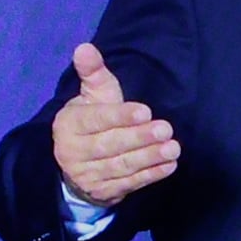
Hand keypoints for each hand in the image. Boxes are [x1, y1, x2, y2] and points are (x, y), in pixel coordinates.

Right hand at [48, 42, 180, 211]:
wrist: (77, 164)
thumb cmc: (92, 120)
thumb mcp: (91, 95)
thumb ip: (93, 72)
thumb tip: (84, 47)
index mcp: (68, 124)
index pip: (95, 120)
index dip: (120, 116)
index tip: (145, 111)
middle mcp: (72, 152)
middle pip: (110, 145)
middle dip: (139, 138)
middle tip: (165, 129)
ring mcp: (86, 175)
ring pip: (121, 166)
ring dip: (149, 158)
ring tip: (172, 147)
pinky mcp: (102, 192)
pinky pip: (128, 184)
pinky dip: (150, 176)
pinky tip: (168, 165)